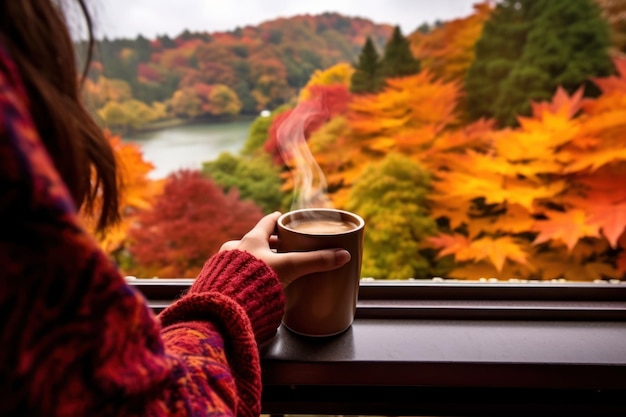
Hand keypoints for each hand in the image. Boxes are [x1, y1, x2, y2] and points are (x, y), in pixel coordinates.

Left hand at [220, 212, 350, 287]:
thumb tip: (342, 255)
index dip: (277, 219)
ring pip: (243, 258)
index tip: (284, 217)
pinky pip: (234, 276)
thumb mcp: (290, 267)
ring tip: (271, 270)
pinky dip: (246, 278)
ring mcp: (224, 267)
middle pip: (256, 241)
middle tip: (284, 248)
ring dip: (257, 262)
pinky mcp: (220, 284)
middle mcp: (235, 250)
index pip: (267, 222)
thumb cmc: (254, 280)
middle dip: (270, 245)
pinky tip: (253, 287)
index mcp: (251, 240)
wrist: (225, 306)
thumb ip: (316, 261)